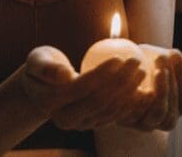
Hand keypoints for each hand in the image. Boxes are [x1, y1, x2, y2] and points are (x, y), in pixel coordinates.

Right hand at [18, 46, 148, 130]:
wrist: (43, 89)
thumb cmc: (42, 66)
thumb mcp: (37, 60)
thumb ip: (46, 66)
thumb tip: (64, 74)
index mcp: (49, 102)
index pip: (81, 88)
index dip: (102, 74)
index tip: (119, 57)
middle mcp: (65, 119)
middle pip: (98, 101)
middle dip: (121, 82)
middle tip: (136, 62)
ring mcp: (80, 125)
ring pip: (109, 110)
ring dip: (129, 92)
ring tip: (142, 71)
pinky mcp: (93, 126)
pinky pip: (114, 116)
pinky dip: (131, 104)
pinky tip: (144, 90)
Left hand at [115, 45, 181, 130]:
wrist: (127, 64)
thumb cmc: (156, 61)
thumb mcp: (173, 62)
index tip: (175, 52)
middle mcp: (166, 119)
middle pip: (175, 107)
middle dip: (171, 81)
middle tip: (162, 56)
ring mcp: (147, 123)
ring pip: (159, 114)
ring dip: (160, 91)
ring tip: (156, 69)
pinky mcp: (128, 120)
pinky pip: (135, 114)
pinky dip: (138, 99)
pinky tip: (138, 79)